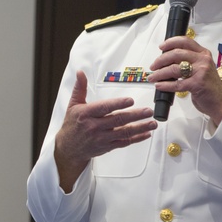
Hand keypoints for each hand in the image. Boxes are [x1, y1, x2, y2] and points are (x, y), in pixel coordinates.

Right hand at [54, 70, 156, 190]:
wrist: (69, 149)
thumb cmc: (72, 125)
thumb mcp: (73, 105)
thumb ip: (80, 88)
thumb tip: (80, 73)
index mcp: (86, 114)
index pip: (104, 108)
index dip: (118, 104)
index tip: (130, 100)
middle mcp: (94, 126)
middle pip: (118, 120)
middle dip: (135, 115)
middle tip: (148, 111)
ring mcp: (102, 138)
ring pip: (124, 132)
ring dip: (140, 127)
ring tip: (152, 123)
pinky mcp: (107, 147)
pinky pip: (124, 142)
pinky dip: (136, 138)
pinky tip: (146, 134)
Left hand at [148, 37, 221, 124]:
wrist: (220, 102)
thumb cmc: (208, 86)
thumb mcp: (201, 69)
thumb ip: (189, 62)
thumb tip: (167, 60)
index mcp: (203, 54)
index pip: (185, 41)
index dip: (171, 42)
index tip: (161, 47)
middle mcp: (203, 60)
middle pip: (176, 54)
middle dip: (161, 60)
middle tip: (153, 66)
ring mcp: (201, 72)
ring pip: (174, 68)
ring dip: (160, 73)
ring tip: (153, 77)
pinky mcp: (197, 84)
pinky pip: (176, 83)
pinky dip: (165, 85)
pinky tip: (159, 85)